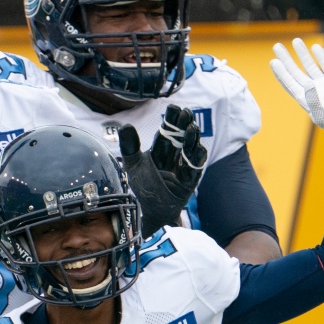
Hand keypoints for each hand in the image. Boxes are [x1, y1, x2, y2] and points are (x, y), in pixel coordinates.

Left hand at [119, 105, 206, 237]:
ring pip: (189, 153)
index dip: (171, 122)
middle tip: (187, 113)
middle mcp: (170, 162)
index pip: (166, 135)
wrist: (142, 215)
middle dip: (184, 127)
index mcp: (157, 155)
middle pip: (180, 141)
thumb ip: (130, 147)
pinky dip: (197, 160)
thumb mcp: (132, 166)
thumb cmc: (136, 191)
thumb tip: (125, 125)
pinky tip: (198, 148)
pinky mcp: (186, 186)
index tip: (175, 108)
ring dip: (192, 140)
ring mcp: (179, 173)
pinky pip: (194, 171)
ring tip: (192, 128)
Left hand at [270, 38, 323, 154]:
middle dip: (286, 59)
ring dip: (302, 54)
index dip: (281, 73)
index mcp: (306, 100)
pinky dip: (321, 57)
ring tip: (296, 40)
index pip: (290, 84)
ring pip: (311, 66)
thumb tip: (308, 86)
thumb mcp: (323, 116)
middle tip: (277, 46)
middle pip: (296, 72)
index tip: (273, 62)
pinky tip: (315, 47)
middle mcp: (313, 91)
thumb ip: (314, 101)